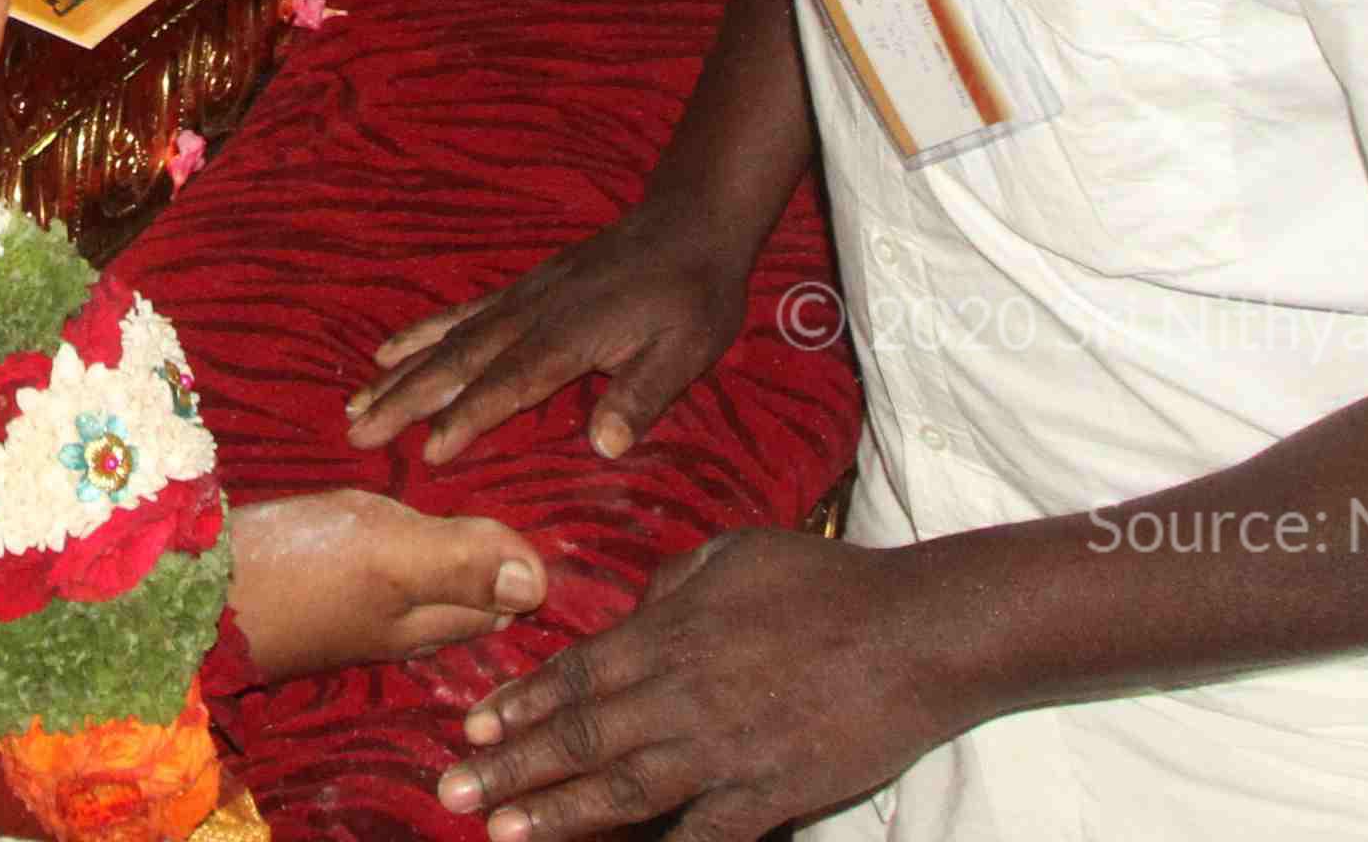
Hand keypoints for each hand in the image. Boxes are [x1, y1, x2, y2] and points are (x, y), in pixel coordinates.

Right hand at [347, 199, 755, 464]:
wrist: (687, 222)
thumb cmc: (693, 294)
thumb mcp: (687, 350)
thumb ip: (643, 396)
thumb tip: (605, 447)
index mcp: (570, 337)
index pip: (507, 385)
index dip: (467, 419)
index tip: (427, 453)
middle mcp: (531, 316)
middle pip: (457, 363)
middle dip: (405, 401)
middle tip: (357, 434)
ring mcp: (520, 298)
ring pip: (447, 340)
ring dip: (399, 374)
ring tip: (355, 403)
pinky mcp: (520, 289)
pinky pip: (459, 314)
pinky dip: (419, 333)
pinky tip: (390, 349)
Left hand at [436, 528, 964, 840]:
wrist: (916, 634)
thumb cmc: (828, 584)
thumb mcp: (735, 553)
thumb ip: (673, 582)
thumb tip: (633, 611)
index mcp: (670, 633)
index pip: (575, 675)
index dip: (518, 703)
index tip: (471, 724)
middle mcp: (681, 694)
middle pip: (578, 736)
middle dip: (508, 765)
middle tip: (451, 789)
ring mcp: (721, 751)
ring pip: (620, 790)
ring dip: (555, 814)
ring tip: (501, 832)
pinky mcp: (767, 795)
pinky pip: (700, 837)